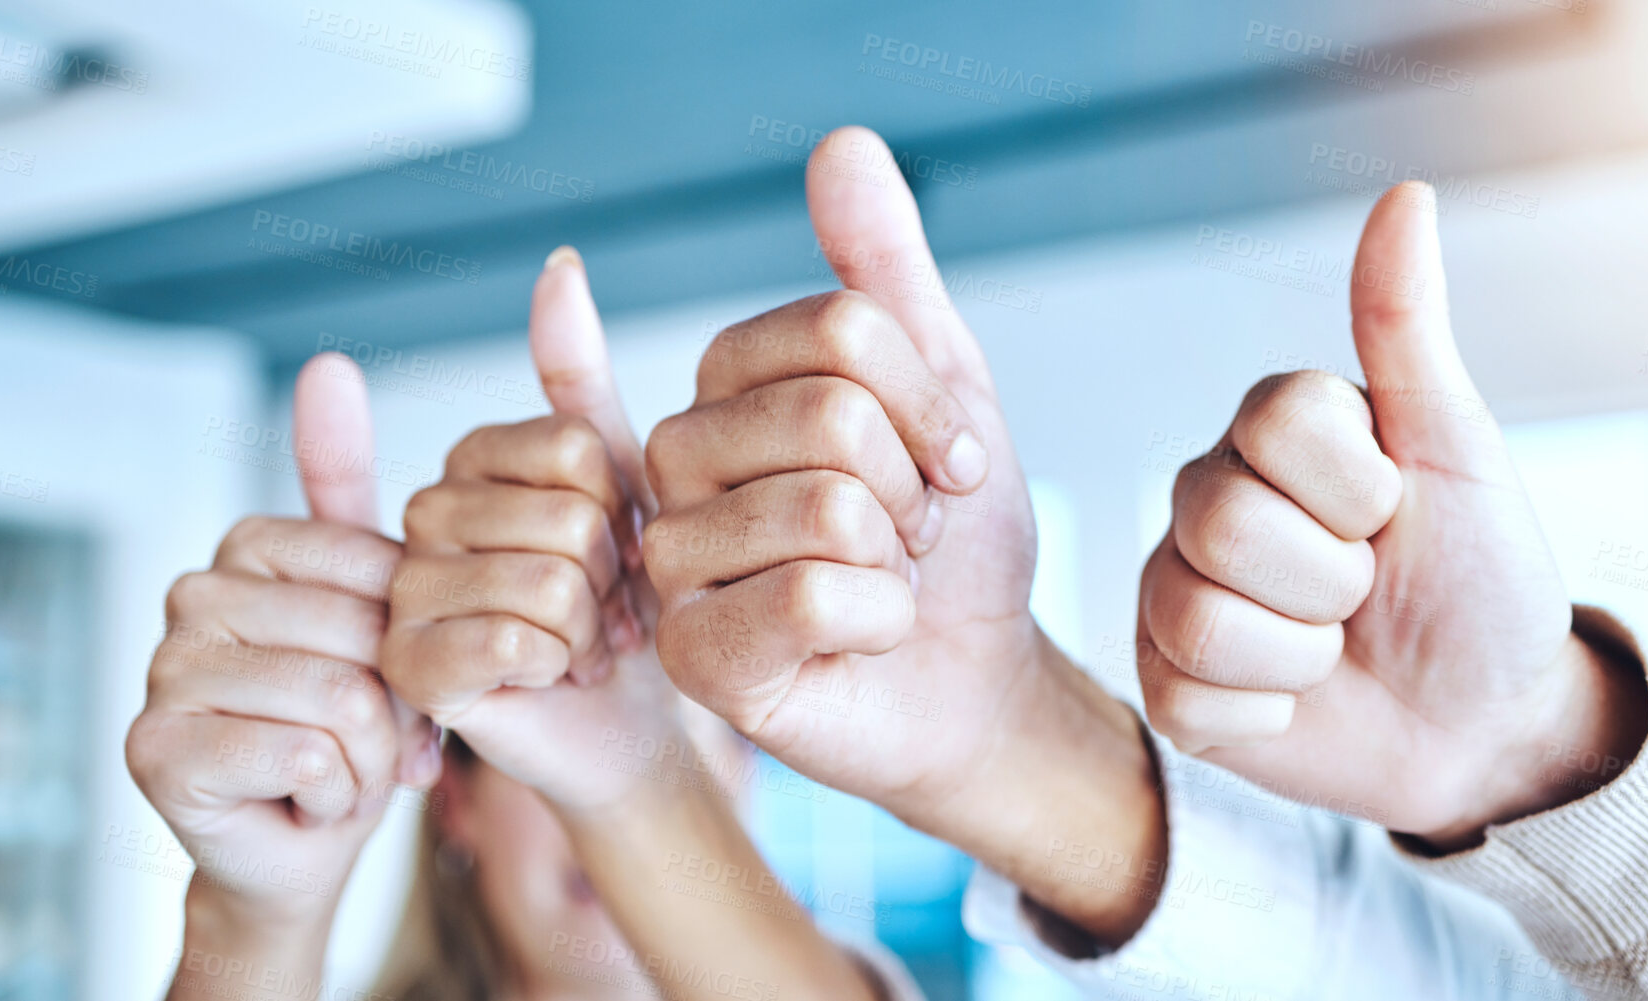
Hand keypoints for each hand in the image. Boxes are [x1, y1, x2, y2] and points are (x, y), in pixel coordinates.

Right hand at [125, 354, 440, 964]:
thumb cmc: (352, 724)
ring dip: (370, 759)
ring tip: (340, 771)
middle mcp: (190, 593)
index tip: (390, 680)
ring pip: (342, 702)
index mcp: (248, 544)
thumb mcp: (379, 606)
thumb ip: (351, 490)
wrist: (303, 844)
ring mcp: (160, 669)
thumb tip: (325, 362)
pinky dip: (334, 795)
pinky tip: (305, 800)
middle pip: (365, 640)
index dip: (415, 645)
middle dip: (396, 712)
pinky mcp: (154, 749)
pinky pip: (308, 756)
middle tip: (368, 743)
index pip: (385, 575)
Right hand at [382, 248, 677, 812]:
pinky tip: (542, 682)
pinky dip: (553, 668)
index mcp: (472, 461)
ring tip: (575, 650)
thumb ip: (581, 383)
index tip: (619, 555)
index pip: (582, 449)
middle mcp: (423, 513)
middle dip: (613, 581)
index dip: (628, 514)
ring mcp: (405, 590)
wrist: (625, 727)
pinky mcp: (406, 666)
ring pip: (547, 580)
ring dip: (589, 631)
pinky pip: (510, 640)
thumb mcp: (623, 488)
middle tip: (601, 616)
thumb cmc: (627, 609)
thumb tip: (559, 265)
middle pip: (569, 516)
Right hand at [643, 127, 1163, 943]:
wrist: (972, 673)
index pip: (840, 330)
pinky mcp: (694, 657)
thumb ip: (884, 273)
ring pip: (825, 508)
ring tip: (882, 579)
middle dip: (916, 487)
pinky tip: (864, 637)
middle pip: (833, 416)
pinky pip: (811, 599)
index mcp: (722, 387)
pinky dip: (883, 619)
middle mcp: (675, 462)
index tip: (948, 457)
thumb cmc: (946, 540)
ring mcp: (674, 561)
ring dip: (899, 558)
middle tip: (910, 531)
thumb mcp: (941, 387)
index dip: (929, 397)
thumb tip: (841, 143)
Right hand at [1136, 182, 1647, 848]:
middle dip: (1332, 578)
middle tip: (1368, 593)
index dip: (1355, 487)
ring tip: (1334, 651)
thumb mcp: (1459, 453)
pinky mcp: (1167, 682)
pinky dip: (1266, 715)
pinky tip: (1298, 703)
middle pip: (1222, 521)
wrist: (1487, 726)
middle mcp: (1209, 500)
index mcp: (1274, 435)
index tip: (1397, 511)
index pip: (1272, 424)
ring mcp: (1176, 590)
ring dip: (1301, 653)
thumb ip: (1405, 330)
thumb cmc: (1481, 582)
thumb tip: (1407, 195)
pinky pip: (1185, 695)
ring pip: (1198, 615)